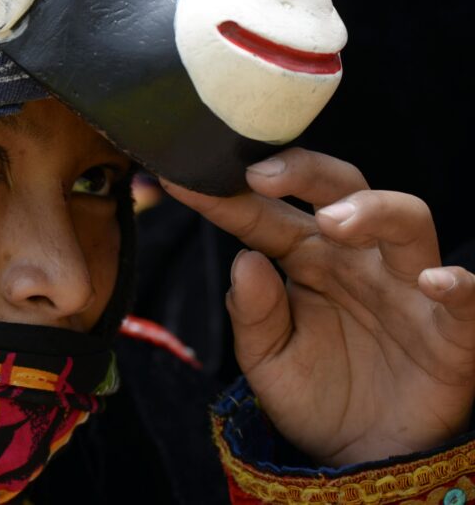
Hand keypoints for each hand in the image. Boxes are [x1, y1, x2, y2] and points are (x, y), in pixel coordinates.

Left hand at [160, 148, 474, 465]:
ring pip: (407, 222)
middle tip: (264, 175)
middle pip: (342, 190)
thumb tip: (243, 261)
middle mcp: (356, 259)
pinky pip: (468, 299)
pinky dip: (460, 284)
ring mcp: (407, 288)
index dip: (227, 195)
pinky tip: (434, 282)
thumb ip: (252, 315)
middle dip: (306, 173)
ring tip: (334, 221)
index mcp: (304, 257)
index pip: (265, 215)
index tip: (183, 175)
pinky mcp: (452, 330)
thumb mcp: (266, 360)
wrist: (360, 454)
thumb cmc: (312, 392)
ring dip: (374, 211)